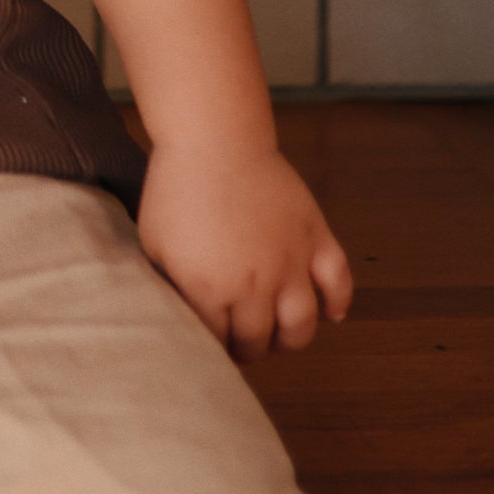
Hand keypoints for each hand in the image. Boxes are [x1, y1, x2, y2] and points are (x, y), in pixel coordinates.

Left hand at [136, 139, 351, 357]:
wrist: (214, 144)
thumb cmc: (175, 192)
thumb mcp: (154, 246)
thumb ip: (170, 287)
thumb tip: (179, 316)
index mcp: (209, 290)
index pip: (216, 341)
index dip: (211, 348)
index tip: (209, 348)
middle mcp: (255, 285)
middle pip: (259, 339)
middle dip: (248, 349)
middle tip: (242, 346)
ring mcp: (290, 263)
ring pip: (301, 325)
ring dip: (290, 339)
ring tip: (278, 337)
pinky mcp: (316, 239)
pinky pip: (339, 282)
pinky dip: (338, 302)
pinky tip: (331, 313)